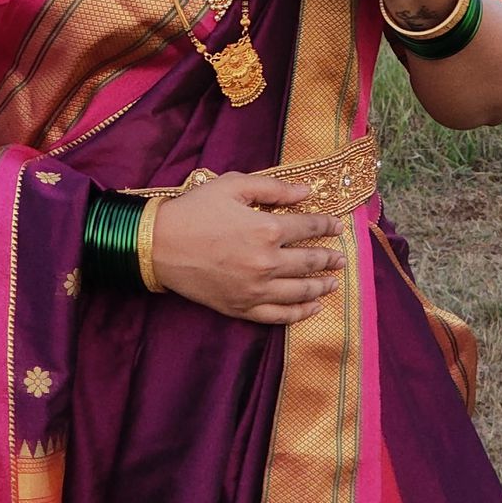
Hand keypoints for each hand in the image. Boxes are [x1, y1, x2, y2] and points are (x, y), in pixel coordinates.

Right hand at [151, 171, 346, 323]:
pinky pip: (279, 316)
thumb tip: (306, 192)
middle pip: (309, 261)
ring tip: (333, 282)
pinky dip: (300, 314)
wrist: (160, 245)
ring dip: (321, 286)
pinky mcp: (242, 308)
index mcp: (267, 228)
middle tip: (341, 257)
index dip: (327, 226)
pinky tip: (312, 309)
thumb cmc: (196, 210)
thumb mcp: (233, 185)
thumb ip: (273, 188)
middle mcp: (267, 262)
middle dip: (329, 258)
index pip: (308, 227)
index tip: (338, 227)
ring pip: (300, 291)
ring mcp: (256, 289)